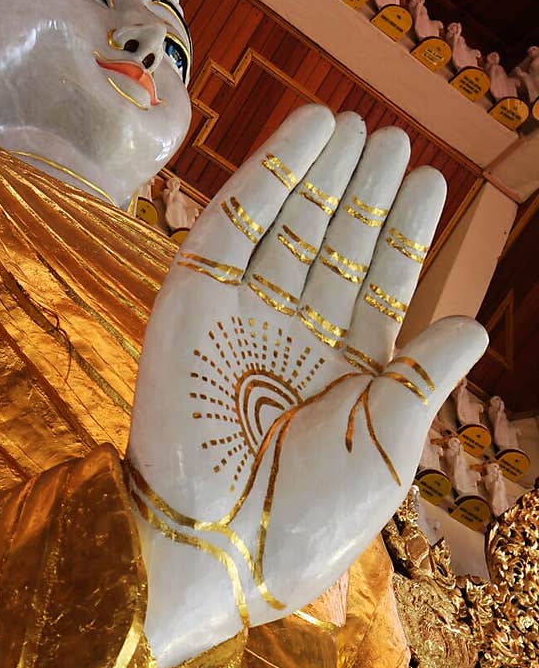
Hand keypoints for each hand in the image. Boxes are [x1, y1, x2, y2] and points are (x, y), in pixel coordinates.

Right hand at [127, 106, 487, 667]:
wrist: (216, 543)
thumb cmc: (309, 513)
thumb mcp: (388, 446)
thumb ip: (426, 376)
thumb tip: (475, 323)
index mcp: (344, 376)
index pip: (379, 287)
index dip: (403, 233)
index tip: (428, 178)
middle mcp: (293, 339)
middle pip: (336, 247)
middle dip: (364, 193)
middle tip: (392, 138)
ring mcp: (240, 316)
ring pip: (289, 226)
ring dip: (323, 172)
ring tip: (359, 124)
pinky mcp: (192, 299)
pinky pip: (235, 222)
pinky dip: (272, 172)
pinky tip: (310, 130)